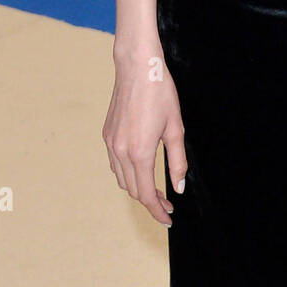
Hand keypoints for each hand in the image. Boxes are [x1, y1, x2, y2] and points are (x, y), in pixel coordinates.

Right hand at [103, 45, 187, 224]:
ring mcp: (111, 143)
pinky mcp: (107, 134)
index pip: (146, 194)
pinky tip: (141, 168)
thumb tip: (179, 187)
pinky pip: (115, 164)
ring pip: (122, 179)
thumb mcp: (175, 127)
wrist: (137, 67)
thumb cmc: (161, 94)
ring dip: (137, 188)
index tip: (168, 219)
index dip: (157, 210)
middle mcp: (121, 151)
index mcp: (140, 152)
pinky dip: (127, 173)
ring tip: (155, 189)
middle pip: (133, 190)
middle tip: (168, 204)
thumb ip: (177, 160)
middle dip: (150, 201)